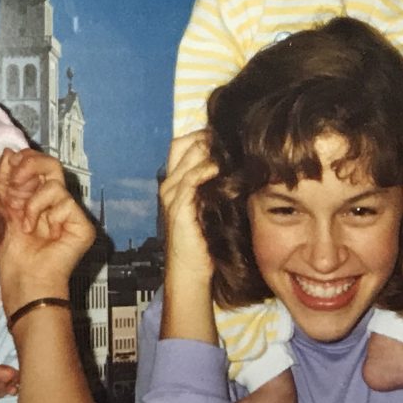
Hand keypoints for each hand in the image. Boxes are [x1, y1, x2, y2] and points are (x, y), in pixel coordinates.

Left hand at [0, 149, 94, 310]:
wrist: (22, 281)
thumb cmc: (12, 253)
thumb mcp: (0, 209)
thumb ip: (4, 181)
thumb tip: (9, 152)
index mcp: (38, 197)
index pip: (36, 165)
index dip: (21, 161)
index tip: (5, 170)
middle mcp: (56, 202)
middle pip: (51, 163)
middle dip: (29, 164)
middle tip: (14, 179)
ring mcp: (70, 213)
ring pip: (54, 181)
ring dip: (30, 198)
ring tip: (22, 220)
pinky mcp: (82, 225)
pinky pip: (63, 200)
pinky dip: (43, 212)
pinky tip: (36, 231)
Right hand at [160, 130, 216, 281]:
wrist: (189, 270)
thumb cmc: (202, 240)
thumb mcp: (206, 206)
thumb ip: (212, 186)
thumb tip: (233, 166)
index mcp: (174, 182)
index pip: (180, 144)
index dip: (199, 134)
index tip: (222, 132)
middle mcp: (169, 184)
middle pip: (182, 144)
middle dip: (205, 137)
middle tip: (228, 135)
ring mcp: (172, 195)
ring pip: (187, 158)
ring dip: (208, 150)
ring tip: (228, 147)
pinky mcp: (179, 208)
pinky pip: (190, 180)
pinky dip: (204, 170)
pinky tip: (218, 168)